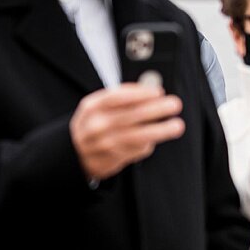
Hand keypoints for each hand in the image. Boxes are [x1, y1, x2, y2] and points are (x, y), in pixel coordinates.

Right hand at [69, 82, 183, 182]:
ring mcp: (104, 144)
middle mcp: (96, 125)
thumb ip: (119, 97)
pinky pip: (137, 150)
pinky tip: (154, 139)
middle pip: (131, 116)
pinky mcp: (113, 159)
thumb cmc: (90, 124)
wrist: (72, 153)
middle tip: (174, 105)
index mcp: (91, 107)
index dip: (140, 93)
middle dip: (156, 109)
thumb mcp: (95, 107)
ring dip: (161, 130)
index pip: (117, 97)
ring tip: (177, 125)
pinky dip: (148, 144)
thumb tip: (148, 90)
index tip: (158, 91)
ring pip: (138, 136)